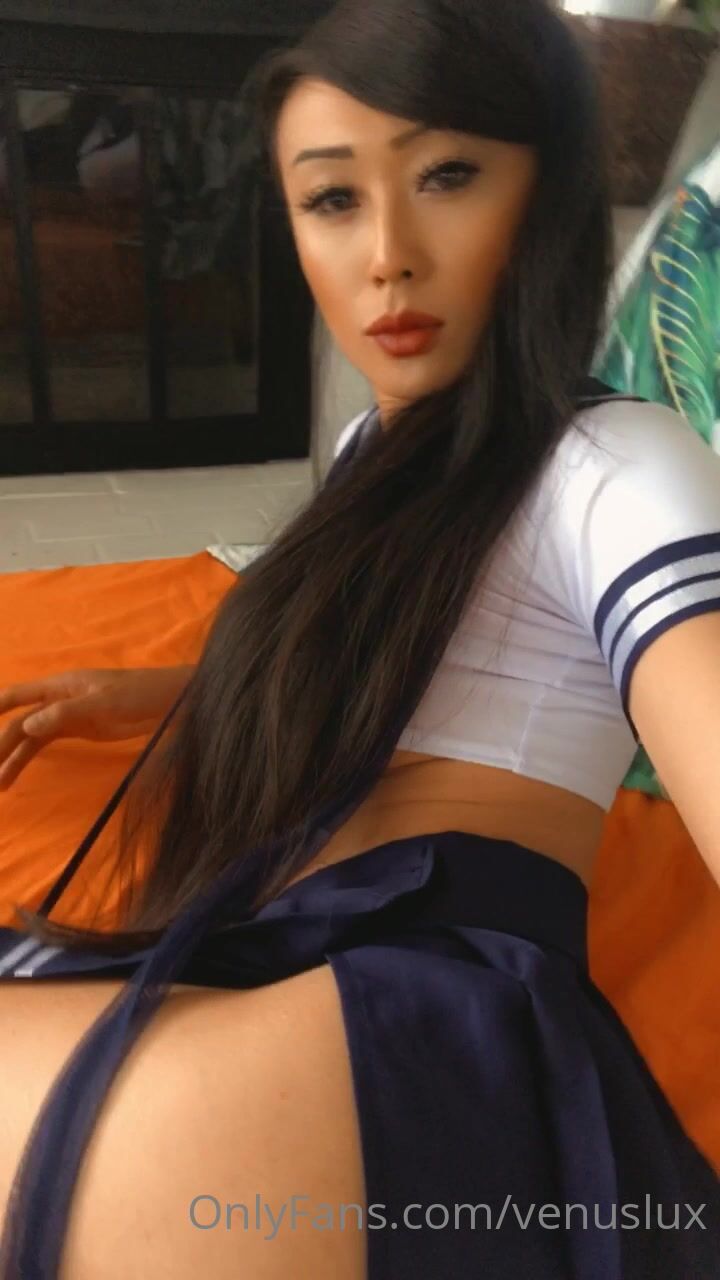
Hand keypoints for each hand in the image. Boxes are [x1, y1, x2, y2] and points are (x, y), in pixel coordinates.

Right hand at [0, 666, 193, 790]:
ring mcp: (68, 716)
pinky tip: (15, 773)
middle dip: (1, 744)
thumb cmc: (138, 692)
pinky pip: (47, 743)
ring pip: (31, 737)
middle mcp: (58, 699)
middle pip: (20, 722)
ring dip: (13, 758)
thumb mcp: (102, 702)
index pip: (18, 695)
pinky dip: (29, 758)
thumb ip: (65, 713)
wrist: (169, 701)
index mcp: (61, 685)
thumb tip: (28, 725)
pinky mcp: (80, 730)